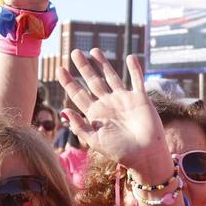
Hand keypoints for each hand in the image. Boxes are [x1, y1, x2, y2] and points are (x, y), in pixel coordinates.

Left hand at [57, 51, 171, 179]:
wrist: (146, 155)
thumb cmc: (120, 152)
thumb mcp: (95, 141)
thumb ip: (80, 126)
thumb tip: (64, 110)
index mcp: (96, 114)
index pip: (78, 94)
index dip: (69, 82)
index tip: (60, 69)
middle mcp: (108, 104)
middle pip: (92, 81)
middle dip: (83, 67)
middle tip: (74, 52)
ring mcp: (124, 100)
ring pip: (111, 76)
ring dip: (103, 64)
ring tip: (94, 50)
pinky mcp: (140, 98)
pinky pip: (137, 80)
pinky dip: (134, 68)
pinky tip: (130, 57)